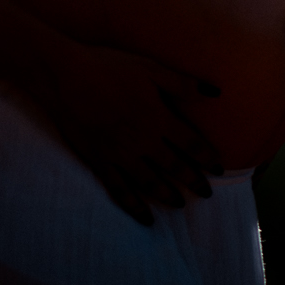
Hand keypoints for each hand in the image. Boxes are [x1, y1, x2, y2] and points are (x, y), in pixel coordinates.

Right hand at [21, 36, 223, 225]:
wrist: (65, 76)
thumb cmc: (109, 67)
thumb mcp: (150, 68)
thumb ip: (182, 83)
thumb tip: (214, 93)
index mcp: (159, 117)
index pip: (192, 144)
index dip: (208, 158)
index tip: (218, 168)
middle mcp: (144, 140)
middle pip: (176, 167)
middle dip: (194, 181)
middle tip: (206, 193)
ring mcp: (121, 154)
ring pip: (151, 182)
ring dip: (168, 195)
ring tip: (179, 203)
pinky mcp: (100, 161)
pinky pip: (120, 190)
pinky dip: (134, 206)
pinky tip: (145, 217)